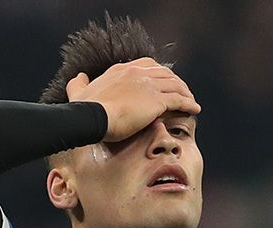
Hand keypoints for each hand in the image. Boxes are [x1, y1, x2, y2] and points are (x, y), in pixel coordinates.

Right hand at [66, 57, 199, 142]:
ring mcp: (147, 86)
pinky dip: (189, 103)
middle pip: (164, 72)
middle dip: (176, 81)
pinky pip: (179, 99)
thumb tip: (79, 77)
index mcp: (121, 70)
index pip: (146, 64)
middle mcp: (136, 73)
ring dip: (186, 92)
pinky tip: (195, 109)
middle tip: (183, 91)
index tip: (164, 81)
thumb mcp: (78, 93)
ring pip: (175, 84)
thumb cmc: (84, 110)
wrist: (92, 117)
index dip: (159, 72)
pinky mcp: (156, 101)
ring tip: (191, 101)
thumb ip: (78, 84)